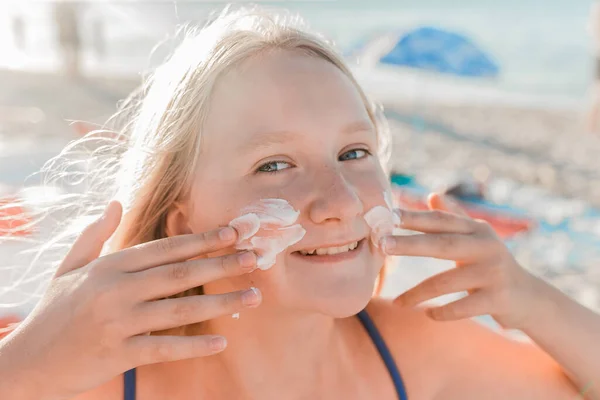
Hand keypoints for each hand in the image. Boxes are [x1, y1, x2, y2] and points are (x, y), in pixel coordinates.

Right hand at [0, 201, 259, 399]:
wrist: (28, 362)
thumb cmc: (53, 312)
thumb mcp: (68, 268)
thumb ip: (95, 235)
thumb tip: (115, 203)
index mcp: (108, 266)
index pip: (165, 248)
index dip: (201, 239)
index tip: (233, 233)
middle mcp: (115, 290)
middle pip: (180, 273)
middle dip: (221, 264)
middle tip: (255, 259)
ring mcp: (118, 322)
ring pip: (179, 308)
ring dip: (221, 301)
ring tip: (254, 296)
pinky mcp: (119, 354)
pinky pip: (164, 347)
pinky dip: (194, 345)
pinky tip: (221, 340)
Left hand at [385, 193, 540, 329]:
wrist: (530, 298)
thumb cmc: (492, 264)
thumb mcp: (478, 238)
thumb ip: (455, 217)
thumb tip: (432, 194)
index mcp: (478, 230)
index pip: (441, 221)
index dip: (415, 217)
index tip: (389, 215)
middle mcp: (487, 247)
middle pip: (442, 244)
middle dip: (410, 244)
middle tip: (383, 245)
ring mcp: (493, 273)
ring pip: (446, 282)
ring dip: (418, 293)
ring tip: (397, 302)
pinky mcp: (497, 299)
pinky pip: (462, 307)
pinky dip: (443, 312)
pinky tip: (428, 314)